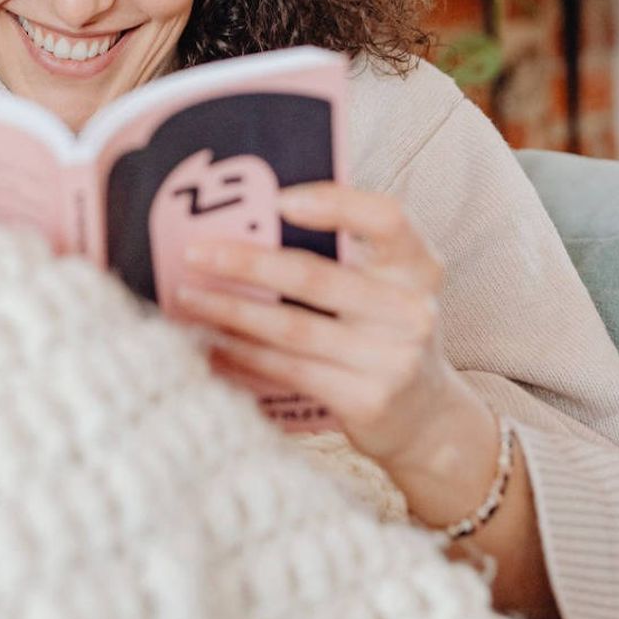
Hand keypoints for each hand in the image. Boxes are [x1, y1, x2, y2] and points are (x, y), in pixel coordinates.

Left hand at [170, 181, 477, 469]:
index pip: (387, 218)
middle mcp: (412, 310)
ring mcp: (392, 359)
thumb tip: (256, 219)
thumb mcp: (390, 288)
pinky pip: (290, 371)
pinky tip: (211, 345)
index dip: (335, 203)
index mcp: (420, 267)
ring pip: (293, 328)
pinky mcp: (367, 400)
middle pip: (316, 277)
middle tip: (195, 252)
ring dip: (231, 311)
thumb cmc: (389, 333)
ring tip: (188, 297)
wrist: (430, 419)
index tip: (278, 199)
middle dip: (246, 263)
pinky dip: (244, 356)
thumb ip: (348, 254)